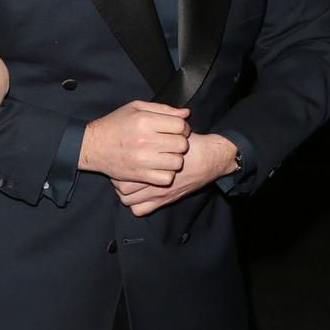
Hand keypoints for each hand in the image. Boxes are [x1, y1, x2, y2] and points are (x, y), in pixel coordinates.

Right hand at [79, 101, 190, 183]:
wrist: (92, 146)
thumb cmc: (115, 124)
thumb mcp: (136, 108)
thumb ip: (162, 109)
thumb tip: (186, 114)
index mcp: (145, 120)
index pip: (180, 126)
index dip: (183, 128)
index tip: (177, 131)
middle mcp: (145, 139)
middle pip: (181, 144)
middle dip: (180, 144)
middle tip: (171, 144)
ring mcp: (142, 159)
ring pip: (177, 162)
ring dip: (175, 160)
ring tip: (166, 156)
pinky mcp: (139, 174)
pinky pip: (166, 178)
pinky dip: (166, 174)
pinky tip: (160, 168)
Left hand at [111, 132, 238, 214]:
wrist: (212, 160)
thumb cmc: (193, 144)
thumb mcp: (176, 128)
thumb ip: (162, 119)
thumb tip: (145, 122)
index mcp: (152, 157)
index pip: (123, 168)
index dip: (118, 165)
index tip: (121, 160)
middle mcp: (153, 177)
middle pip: (121, 185)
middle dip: (118, 180)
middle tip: (121, 173)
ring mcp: (158, 191)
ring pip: (127, 199)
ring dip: (125, 193)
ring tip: (127, 184)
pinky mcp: (164, 200)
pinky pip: (140, 210)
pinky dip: (136, 206)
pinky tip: (138, 196)